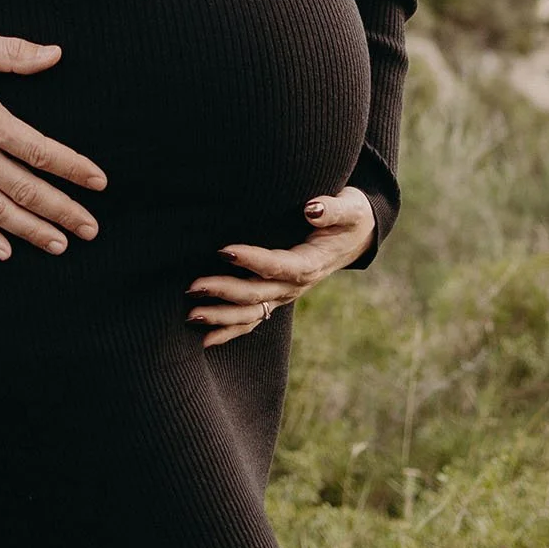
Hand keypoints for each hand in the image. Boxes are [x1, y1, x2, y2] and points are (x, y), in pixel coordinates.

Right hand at [0, 29, 105, 260]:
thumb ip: (12, 53)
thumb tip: (54, 54)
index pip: (39, 150)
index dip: (72, 167)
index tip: (98, 182)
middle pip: (24, 188)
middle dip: (61, 210)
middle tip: (90, 229)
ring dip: (30, 229)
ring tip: (59, 244)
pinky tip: (3, 251)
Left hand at [185, 186, 374, 346]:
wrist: (358, 238)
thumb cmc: (350, 218)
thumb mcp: (350, 209)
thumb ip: (333, 209)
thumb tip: (312, 209)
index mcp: (310, 263)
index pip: (278, 265)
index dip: (251, 260)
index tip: (224, 250)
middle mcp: (296, 285)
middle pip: (257, 293)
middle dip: (223, 292)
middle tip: (193, 286)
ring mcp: (286, 295)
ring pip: (251, 312)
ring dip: (221, 316)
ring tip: (191, 315)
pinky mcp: (278, 296)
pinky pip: (253, 319)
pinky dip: (229, 330)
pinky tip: (205, 338)